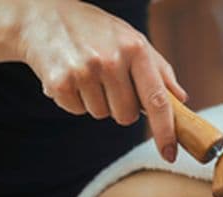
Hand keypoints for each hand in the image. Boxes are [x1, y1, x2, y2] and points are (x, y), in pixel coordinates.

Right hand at [15, 0, 186, 161]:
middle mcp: (110, 60)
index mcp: (135, 49)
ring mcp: (83, 71)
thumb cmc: (95, 31)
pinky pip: (77, 111)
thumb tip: (181, 100)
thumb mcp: (132, 40)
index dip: (166, 132)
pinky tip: (71, 76)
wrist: (41, 17)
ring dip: (96, 101)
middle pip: (127, 116)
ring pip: (102, 115)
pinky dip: (75, 99)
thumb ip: (160, 71)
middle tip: (108, 80)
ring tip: (87, 74)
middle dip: (121, 106)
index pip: (157, 100)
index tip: (170, 154)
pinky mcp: (59, 83)